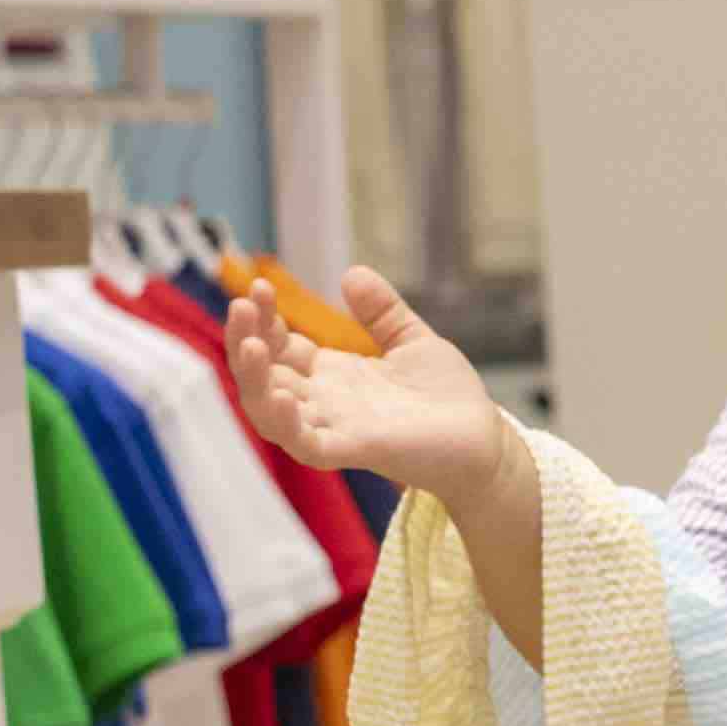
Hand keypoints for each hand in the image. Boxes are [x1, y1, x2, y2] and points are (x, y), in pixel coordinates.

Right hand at [222, 261, 506, 504]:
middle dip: (246, 340)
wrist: (484, 442)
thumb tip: (352, 273)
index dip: (264, 318)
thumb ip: (382, 311)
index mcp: (330, 375)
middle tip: (242, 306)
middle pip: (264, 375)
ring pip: (270, 411)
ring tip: (251, 344)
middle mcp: (323, 402)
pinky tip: (282, 396)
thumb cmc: (447, 398)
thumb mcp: (411, 340)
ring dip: (253, 379)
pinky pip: (306, 444)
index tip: (260, 286)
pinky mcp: (354, 451)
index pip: (279, 345)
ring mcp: (334, 428)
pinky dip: (287, 424)